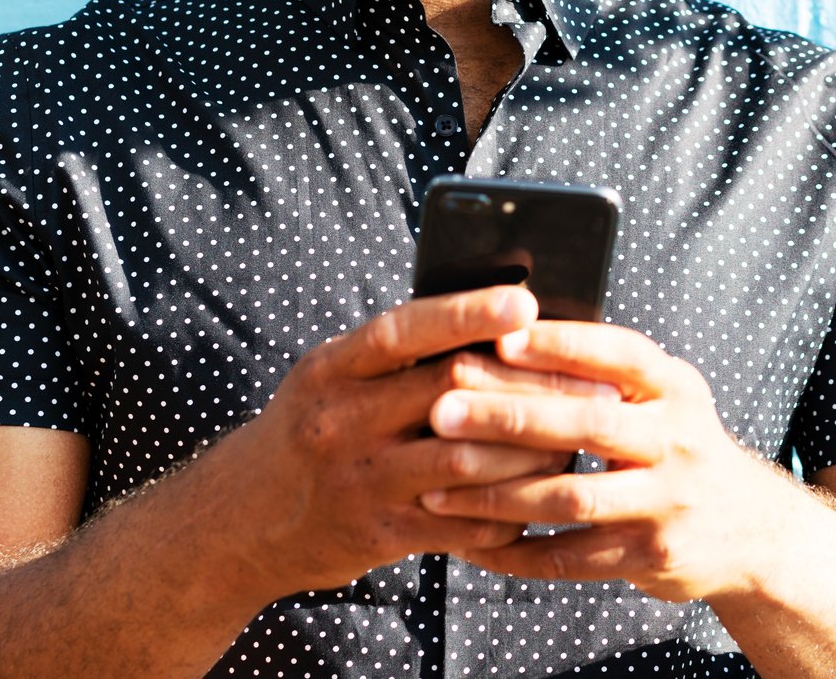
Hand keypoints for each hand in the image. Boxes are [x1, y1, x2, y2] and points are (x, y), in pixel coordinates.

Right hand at [212, 286, 614, 599]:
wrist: (243, 519)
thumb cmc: (312, 427)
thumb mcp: (331, 375)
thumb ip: (398, 353)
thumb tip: (498, 315)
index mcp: (331, 368)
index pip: (402, 330)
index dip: (465, 313)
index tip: (525, 301)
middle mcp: (340, 421)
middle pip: (448, 394)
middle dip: (528, 388)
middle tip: (591, 384)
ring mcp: (359, 482)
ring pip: (465, 463)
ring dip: (529, 452)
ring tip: (576, 439)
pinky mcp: (378, 536)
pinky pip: (460, 523)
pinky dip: (507, 509)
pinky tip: (540, 494)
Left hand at [418, 321, 802, 603]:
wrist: (751, 529)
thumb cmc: (680, 446)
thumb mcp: (665, 396)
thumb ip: (605, 371)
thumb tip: (508, 327)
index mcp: (675, 387)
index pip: (618, 353)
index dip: (560, 345)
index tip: (498, 336)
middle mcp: (677, 440)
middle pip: (588, 423)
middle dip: (509, 416)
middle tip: (442, 409)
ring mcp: (667, 503)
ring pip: (571, 498)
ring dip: (497, 494)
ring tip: (437, 487)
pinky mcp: (650, 556)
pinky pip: (570, 558)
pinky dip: (515, 552)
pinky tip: (469, 543)